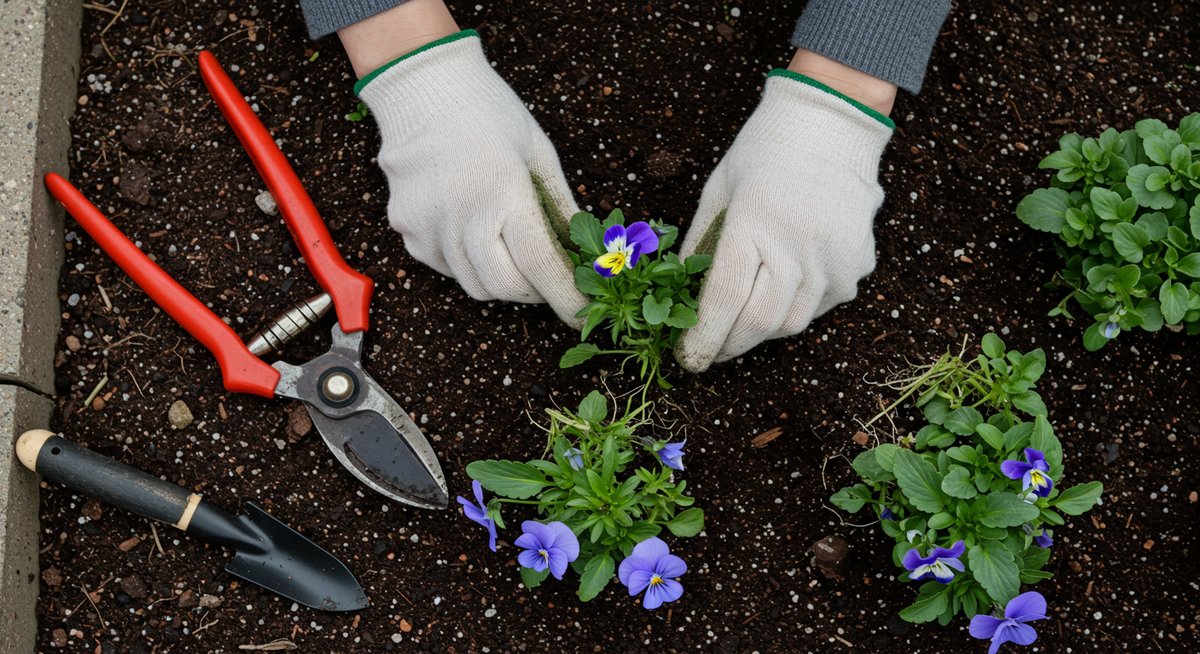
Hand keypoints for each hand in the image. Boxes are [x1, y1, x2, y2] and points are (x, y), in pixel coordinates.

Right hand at [351, 26, 584, 322]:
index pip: (540, 265)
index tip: (582, 315)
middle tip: (550, 279)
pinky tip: (474, 234)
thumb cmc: (488, 112)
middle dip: (535, 292)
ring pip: (474, 285)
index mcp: (503, 193)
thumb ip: (561, 206)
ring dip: (502, 282)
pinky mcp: (406, 230)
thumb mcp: (538, 152)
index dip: (565, 296)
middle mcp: (462, 217)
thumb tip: (585, 250)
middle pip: (506, 286)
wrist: (420, 86)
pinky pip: (445, 268)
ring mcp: (429, 227)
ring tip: (513, 254)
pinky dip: (467, 265)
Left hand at [676, 64, 894, 371]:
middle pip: (758, 323)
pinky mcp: (857, 264)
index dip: (704, 338)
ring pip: (791, 324)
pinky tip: (781, 290)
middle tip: (709, 351)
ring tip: (741, 324)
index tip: (687, 358)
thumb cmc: (763, 151)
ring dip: (760, 332)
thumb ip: (700, 244)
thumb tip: (682, 298)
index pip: (725, 301)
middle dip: (728, 346)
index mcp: (753, 224)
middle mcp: (797, 246)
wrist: (832, 122)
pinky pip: (820, 307)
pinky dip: (795, 310)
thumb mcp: (717, 190)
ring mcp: (833, 258)